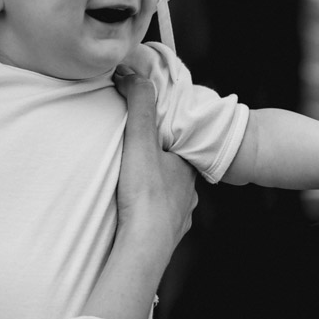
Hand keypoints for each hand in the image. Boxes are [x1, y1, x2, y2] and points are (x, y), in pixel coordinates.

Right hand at [113, 65, 197, 244]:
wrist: (145, 244)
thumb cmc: (145, 194)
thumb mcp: (140, 140)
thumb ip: (139, 105)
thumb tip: (130, 73)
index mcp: (186, 167)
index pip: (179, 146)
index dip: (164, 139)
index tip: (148, 136)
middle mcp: (188, 192)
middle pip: (173, 173)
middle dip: (159, 167)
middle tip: (136, 163)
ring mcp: (180, 217)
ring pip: (170, 199)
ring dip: (155, 194)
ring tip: (133, 191)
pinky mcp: (168, 237)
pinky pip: (161, 223)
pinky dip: (151, 218)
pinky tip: (137, 217)